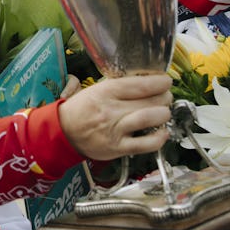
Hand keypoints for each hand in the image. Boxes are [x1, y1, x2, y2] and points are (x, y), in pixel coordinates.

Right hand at [57, 73, 172, 161]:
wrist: (63, 132)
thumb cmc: (81, 109)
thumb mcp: (96, 89)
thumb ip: (119, 86)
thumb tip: (147, 81)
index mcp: (105, 91)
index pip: (140, 84)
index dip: (159, 82)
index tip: (166, 81)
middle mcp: (111, 109)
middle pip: (149, 101)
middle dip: (164, 97)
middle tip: (166, 97)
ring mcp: (115, 130)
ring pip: (149, 118)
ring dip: (163, 114)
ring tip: (164, 112)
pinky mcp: (118, 148)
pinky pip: (145, 144)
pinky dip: (159, 138)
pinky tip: (162, 132)